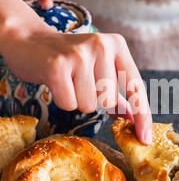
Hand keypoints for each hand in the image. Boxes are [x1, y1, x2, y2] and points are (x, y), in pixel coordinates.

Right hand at [0, 0, 151, 143]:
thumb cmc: (69, 60)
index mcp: (117, 45)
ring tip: (68, 80)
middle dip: (95, 99)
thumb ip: (118, 93)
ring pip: (90, 105)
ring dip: (77, 100)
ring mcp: (80, 54)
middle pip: (110, 101)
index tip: (145, 139)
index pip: (136, 87)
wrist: (30, 40)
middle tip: (79, 80)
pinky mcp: (58, 66)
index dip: (142, 116)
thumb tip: (134, 119)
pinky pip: (70, 104)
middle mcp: (102, 45)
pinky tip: (57, 82)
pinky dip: (63, 100)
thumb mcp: (99, 69)